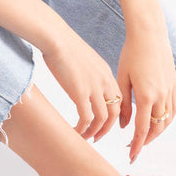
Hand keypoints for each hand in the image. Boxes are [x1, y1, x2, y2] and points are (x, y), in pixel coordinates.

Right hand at [42, 26, 121, 141]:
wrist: (56, 38)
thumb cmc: (64, 46)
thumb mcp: (85, 60)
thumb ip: (89, 73)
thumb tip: (82, 82)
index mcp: (107, 74)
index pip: (119, 99)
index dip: (116, 114)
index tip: (108, 124)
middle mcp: (105, 82)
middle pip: (115, 112)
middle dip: (108, 128)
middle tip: (98, 137)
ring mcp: (94, 88)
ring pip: (102, 118)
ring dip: (95, 131)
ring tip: (86, 137)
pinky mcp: (80, 92)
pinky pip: (86, 118)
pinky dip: (83, 128)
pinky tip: (76, 132)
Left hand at [117, 25, 175, 162]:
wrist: (150, 34)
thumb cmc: (132, 53)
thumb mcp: (122, 79)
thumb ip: (123, 105)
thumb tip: (123, 125)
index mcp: (146, 96)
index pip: (142, 129)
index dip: (137, 145)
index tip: (132, 156)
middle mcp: (161, 96)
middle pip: (156, 128)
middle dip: (146, 142)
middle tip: (135, 149)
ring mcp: (170, 91)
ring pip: (167, 121)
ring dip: (157, 132)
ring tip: (146, 138)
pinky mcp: (174, 85)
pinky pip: (173, 109)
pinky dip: (166, 120)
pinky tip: (159, 122)